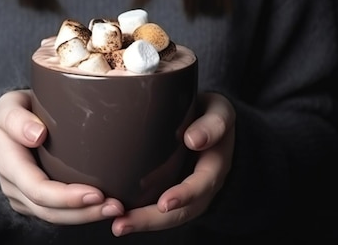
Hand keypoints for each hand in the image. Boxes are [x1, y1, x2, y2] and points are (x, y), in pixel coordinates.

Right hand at [0, 90, 123, 223]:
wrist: (11, 120)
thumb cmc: (16, 109)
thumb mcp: (10, 104)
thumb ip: (17, 118)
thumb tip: (36, 135)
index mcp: (7, 162)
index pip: (36, 189)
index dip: (66, 197)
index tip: (97, 193)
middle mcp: (12, 185)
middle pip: (48, 210)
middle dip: (83, 212)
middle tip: (116, 206)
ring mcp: (22, 196)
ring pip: (54, 217)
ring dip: (86, 216)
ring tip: (115, 209)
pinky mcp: (34, 200)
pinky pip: (57, 214)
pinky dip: (81, 213)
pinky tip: (103, 207)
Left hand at [111, 92, 234, 235]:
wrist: (214, 124)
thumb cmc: (212, 116)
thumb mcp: (219, 112)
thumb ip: (212, 124)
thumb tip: (192, 139)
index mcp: (217, 164)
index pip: (203, 183)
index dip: (185, 194)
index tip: (165, 203)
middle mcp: (205, 186)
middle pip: (182, 211)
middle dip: (153, 219)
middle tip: (124, 223)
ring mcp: (190, 194)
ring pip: (169, 216)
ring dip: (143, 222)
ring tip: (118, 226)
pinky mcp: (173, 192)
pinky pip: (159, 209)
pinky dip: (140, 215)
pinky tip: (118, 217)